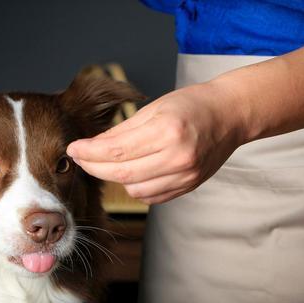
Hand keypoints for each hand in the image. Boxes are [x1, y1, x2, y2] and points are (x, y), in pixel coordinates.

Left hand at [66, 82, 246, 203]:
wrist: (231, 115)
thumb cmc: (192, 104)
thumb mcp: (155, 108)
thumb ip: (123, 130)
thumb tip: (91, 146)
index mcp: (167, 130)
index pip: (116, 150)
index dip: (88, 153)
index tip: (72, 149)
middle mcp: (178, 156)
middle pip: (122, 173)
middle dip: (94, 167)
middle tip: (80, 159)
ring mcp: (186, 175)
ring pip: (135, 189)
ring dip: (117, 178)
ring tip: (111, 163)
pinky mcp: (189, 186)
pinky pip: (152, 196)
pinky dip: (137, 186)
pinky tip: (134, 172)